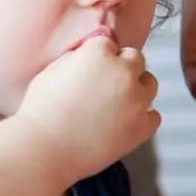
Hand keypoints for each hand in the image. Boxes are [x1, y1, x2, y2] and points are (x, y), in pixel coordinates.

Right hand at [18, 37, 160, 183]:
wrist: (44, 150)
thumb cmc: (40, 112)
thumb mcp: (51, 71)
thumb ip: (76, 57)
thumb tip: (88, 56)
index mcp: (99, 53)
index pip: (110, 44)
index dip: (99, 58)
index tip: (91, 71)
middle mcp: (123, 71)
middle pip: (135, 59)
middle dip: (122, 69)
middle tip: (104, 87)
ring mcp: (136, 99)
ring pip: (149, 83)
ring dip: (136, 90)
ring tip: (115, 105)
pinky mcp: (141, 126)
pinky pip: (154, 116)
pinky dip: (143, 118)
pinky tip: (125, 123)